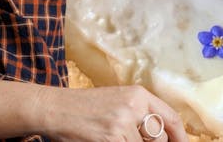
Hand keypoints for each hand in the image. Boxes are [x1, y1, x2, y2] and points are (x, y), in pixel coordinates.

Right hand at [38, 85, 187, 141]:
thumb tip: (161, 135)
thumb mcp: (114, 101)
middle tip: (125, 137)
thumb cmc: (81, 107)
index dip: (179, 137)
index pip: (170, 119)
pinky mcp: (112, 138)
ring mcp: (123, 123)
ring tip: (107, 135)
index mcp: (137, 94)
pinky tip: (101, 139)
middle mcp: (134, 106)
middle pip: (159, 138)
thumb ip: (138, 113)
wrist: (52, 108)